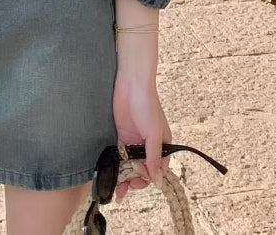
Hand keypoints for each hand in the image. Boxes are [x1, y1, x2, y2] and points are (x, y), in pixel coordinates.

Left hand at [111, 74, 172, 199]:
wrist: (131, 84)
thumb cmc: (148, 106)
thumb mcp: (153, 133)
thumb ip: (154, 158)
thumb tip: (158, 182)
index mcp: (162, 146)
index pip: (158, 170)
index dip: (149, 176)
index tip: (139, 175)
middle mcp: (149, 146)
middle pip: (144, 170)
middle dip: (136, 180)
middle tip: (126, 185)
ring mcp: (135, 142)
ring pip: (131, 166)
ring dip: (126, 178)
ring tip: (118, 191)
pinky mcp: (122, 137)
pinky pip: (121, 156)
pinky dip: (118, 167)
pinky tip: (113, 176)